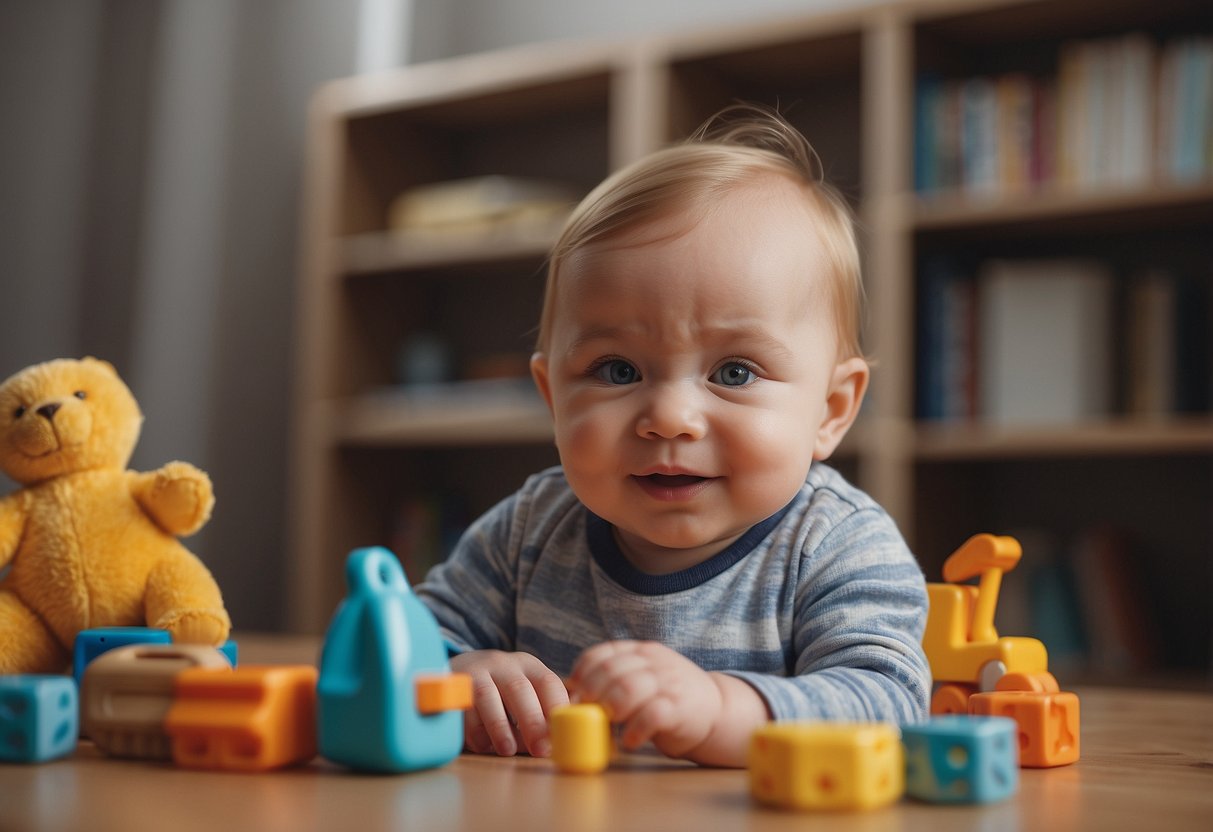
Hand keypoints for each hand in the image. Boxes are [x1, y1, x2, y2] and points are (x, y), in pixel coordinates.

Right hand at [449, 649, 568, 756]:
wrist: (455, 674)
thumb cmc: (501, 694)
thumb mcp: (524, 694)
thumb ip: (540, 716)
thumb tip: (551, 745)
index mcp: (528, 666)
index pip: (548, 683)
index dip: (556, 710)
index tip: (560, 736)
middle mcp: (503, 665)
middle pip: (519, 689)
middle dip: (531, 721)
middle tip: (539, 749)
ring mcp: (476, 673)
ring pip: (487, 696)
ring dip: (499, 727)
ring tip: (508, 750)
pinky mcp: (454, 687)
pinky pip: (463, 709)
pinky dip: (474, 731)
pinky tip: (483, 745)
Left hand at [569, 640, 725, 760]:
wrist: (716, 709)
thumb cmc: (668, 696)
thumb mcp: (643, 677)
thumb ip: (613, 679)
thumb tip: (570, 691)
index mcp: (641, 651)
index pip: (603, 652)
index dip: (583, 672)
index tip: (574, 692)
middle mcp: (654, 662)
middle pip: (612, 671)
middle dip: (593, 693)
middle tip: (586, 714)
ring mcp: (668, 683)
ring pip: (629, 688)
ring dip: (611, 709)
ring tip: (606, 725)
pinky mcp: (679, 708)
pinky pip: (651, 715)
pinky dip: (634, 730)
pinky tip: (629, 741)